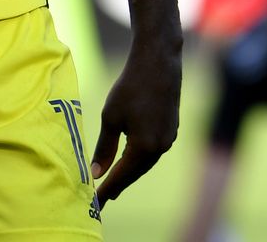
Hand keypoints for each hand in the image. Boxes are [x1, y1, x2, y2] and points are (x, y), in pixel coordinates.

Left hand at [91, 34, 181, 203]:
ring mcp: (169, 137)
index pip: (121, 176)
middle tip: (102, 198)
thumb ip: (104, 148)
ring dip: (130, 173)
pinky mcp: (172, 128)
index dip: (106, 190)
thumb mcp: (111, 118)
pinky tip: (131, 160)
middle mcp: (161, 146)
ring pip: (146, 163)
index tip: (94, 203)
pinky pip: (154, 151)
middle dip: (118, 184)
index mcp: (144, 147)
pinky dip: (140, 160)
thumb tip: (97, 173)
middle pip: (135, 173)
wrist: (159, 62)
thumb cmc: (130, 87)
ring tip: (114, 183)